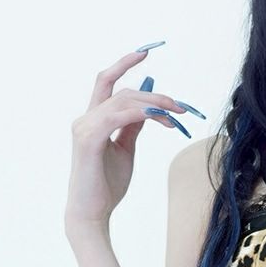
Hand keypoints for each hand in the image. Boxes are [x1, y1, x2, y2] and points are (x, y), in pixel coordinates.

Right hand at [65, 48, 200, 230]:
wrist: (92, 213)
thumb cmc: (106, 185)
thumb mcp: (124, 150)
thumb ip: (133, 127)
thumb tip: (148, 109)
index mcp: (92, 119)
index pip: (106, 82)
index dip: (123, 64)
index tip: (144, 53)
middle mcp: (85, 119)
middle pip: (123, 91)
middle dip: (155, 96)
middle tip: (180, 106)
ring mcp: (84, 127)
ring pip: (123, 101)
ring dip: (155, 105)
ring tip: (176, 115)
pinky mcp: (89, 140)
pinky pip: (119, 116)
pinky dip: (141, 113)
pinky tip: (160, 119)